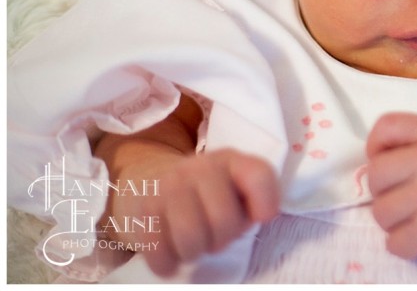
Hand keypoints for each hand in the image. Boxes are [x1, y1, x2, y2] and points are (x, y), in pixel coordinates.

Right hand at [109, 148, 279, 276]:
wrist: (153, 179)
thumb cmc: (208, 193)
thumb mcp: (237, 187)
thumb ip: (255, 198)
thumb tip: (262, 215)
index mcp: (231, 160)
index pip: (258, 175)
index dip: (266, 201)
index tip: (262, 218)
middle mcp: (200, 167)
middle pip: (223, 218)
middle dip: (224, 238)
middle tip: (218, 237)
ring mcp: (169, 185)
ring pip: (190, 237)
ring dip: (196, 251)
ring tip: (196, 244)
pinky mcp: (144, 209)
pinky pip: (159, 248)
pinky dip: (167, 262)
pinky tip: (172, 256)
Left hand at [365, 113, 416, 262]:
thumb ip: (410, 139)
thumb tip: (369, 158)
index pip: (384, 126)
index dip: (377, 146)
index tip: (392, 161)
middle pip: (375, 173)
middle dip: (383, 188)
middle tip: (406, 193)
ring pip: (379, 212)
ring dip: (392, 219)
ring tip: (414, 214)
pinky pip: (393, 242)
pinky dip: (402, 243)